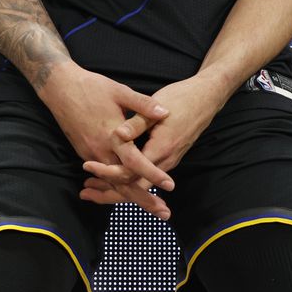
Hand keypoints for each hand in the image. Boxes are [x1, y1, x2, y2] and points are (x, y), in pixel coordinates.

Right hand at [38, 65, 173, 217]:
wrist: (59, 88)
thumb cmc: (91, 87)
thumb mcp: (119, 91)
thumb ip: (142, 104)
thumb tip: (165, 112)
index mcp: (111, 136)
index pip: (135, 162)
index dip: (152, 174)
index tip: (170, 186)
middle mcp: (100, 150)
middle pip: (123, 183)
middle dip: (144, 199)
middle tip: (164, 213)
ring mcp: (90, 154)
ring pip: (113, 183)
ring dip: (132, 197)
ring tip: (151, 207)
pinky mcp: (84, 153)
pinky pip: (104, 176)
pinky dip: (117, 187)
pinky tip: (129, 193)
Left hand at [80, 75, 224, 215]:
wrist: (207, 98)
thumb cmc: (181, 99)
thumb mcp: (157, 107)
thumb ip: (137, 123)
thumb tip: (117, 134)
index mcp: (161, 148)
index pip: (131, 172)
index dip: (108, 172)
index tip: (89, 166)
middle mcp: (166, 160)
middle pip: (134, 188)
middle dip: (109, 193)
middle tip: (84, 193)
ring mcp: (169, 161)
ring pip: (140, 185)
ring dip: (117, 189)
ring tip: (93, 190)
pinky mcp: (169, 157)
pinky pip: (146, 177)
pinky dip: (129, 181)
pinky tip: (114, 178)